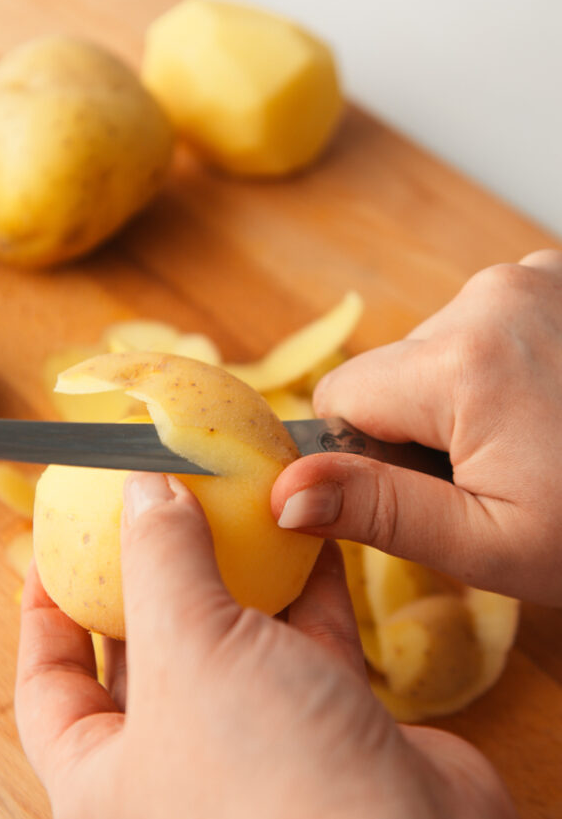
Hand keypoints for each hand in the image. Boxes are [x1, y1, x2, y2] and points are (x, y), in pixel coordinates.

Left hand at [16, 473, 531, 818]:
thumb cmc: (267, 790)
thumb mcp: (188, 650)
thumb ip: (161, 559)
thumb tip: (146, 489)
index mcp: (103, 783)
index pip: (48, 686)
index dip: (45, 613)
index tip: (55, 548)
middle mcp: (173, 774)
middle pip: (143, 657)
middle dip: (149, 579)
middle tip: (151, 511)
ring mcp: (253, 756)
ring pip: (231, 646)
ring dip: (234, 575)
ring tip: (227, 503)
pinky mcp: (326, 736)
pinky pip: (304, 648)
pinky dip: (304, 592)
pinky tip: (304, 534)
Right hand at [273, 250, 561, 603]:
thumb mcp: (491, 543)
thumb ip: (379, 511)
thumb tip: (283, 493)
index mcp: (463, 359)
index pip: (340, 398)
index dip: (369, 454)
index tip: (435, 487)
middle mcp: (493, 294)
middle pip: (394, 370)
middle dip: (425, 424)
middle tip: (504, 472)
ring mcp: (538, 275)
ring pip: (440, 346)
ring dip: (467, 395)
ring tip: (539, 438)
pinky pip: (488, 322)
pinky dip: (505, 363)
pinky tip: (553, 404)